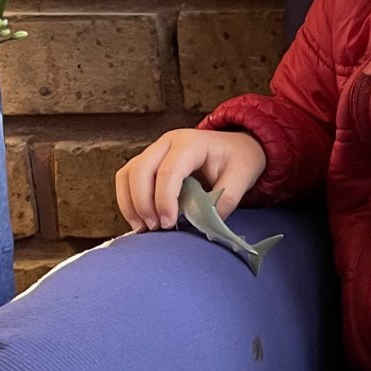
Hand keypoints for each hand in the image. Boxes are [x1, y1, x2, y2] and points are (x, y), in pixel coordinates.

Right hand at [116, 128, 267, 233]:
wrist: (236, 147)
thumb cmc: (238, 159)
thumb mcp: (243, 177)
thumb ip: (226, 199)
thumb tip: (204, 223)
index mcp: (191, 143)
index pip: (168, 171)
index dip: (164, 200)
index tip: (168, 224)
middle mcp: (167, 142)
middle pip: (140, 170)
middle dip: (143, 203)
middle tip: (155, 228)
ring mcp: (155, 150)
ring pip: (128, 173)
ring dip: (130, 203)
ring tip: (144, 228)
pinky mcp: (148, 162)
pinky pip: (127, 178)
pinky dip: (128, 201)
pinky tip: (139, 220)